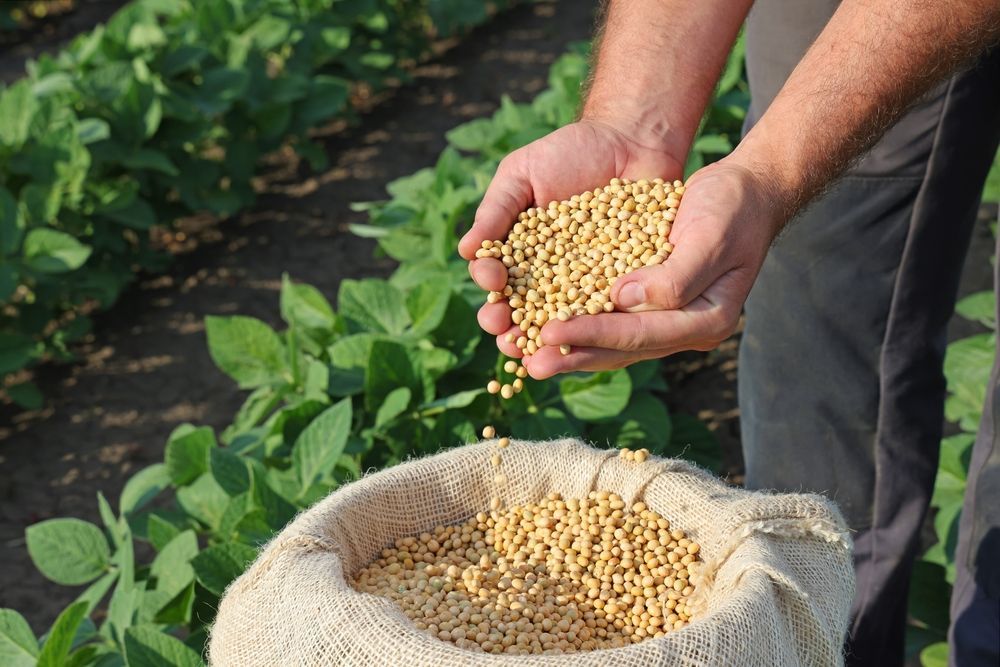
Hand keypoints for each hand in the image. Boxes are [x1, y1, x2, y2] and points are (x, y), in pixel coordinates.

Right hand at [458, 119, 684, 357]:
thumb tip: (465, 250)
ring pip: (562, 323)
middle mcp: (548, 278)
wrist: (630, 141)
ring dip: (548, 342)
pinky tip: (590, 339)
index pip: (496, 282)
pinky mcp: (622, 286)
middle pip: (524, 313)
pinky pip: (608, 312)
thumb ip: (496, 210)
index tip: (493, 285)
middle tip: (508, 337)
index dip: (491, 290)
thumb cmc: (569, 153)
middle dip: (512, 329)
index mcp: (518, 255)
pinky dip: (597, 328)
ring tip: (541, 353)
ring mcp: (585, 286)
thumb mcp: (523, 173)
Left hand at [525, 158, 786, 377]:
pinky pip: (611, 320)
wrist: (745, 192)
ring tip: (527, 357)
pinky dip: (579, 323)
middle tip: (529, 364)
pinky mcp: (651, 304)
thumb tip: (624, 299)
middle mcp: (686, 328)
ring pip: (613, 343)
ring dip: (570, 349)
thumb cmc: (733, 208)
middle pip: (623, 349)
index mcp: (707, 320)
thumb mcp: (711, 235)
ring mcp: (669, 320)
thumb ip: (675, 276)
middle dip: (573, 355)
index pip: (641, 334)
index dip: (594, 334)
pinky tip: (544, 326)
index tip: (550, 333)